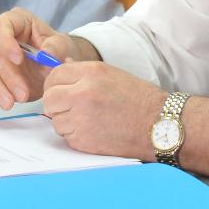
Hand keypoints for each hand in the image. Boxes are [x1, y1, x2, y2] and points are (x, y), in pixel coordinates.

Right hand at [0, 8, 86, 109]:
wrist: (54, 68)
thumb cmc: (56, 50)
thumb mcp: (63, 45)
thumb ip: (56, 48)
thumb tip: (46, 53)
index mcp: (17, 21)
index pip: (3, 25)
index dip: (6, 41)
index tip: (18, 59)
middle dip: (7, 75)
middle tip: (22, 94)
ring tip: (10, 103)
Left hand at [43, 62, 166, 160]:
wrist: (159, 125)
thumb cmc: (138, 99)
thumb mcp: (111, 74)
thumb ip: (83, 73)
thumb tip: (60, 68)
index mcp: (91, 73)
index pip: (54, 76)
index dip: (55, 84)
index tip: (61, 90)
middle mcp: (83, 93)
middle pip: (49, 99)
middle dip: (56, 104)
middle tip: (69, 107)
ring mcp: (82, 118)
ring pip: (56, 120)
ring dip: (66, 121)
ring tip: (88, 120)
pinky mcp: (84, 141)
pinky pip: (66, 136)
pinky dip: (75, 135)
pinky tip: (94, 131)